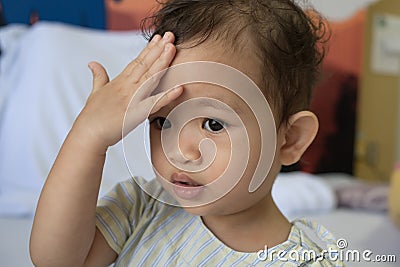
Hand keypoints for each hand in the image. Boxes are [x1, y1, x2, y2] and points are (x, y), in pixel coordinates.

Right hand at [72, 32, 182, 151]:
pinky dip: (167, 96)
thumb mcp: (96, 92)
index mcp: (119, 82)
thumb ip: (98, 76)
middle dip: (159, 49)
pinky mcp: (136, 113)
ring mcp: (132, 98)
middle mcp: (127, 87)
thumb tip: (93, 63)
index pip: (137, 61)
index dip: (149, 49)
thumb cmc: (92, 116)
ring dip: (163, 63)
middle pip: (145, 64)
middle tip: (170, 35)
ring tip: (172, 48)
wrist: (88, 133)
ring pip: (150, 77)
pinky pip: (155, 103)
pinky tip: (179, 87)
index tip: (158, 38)